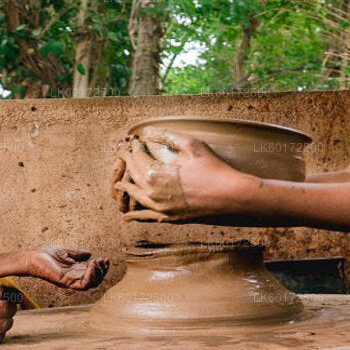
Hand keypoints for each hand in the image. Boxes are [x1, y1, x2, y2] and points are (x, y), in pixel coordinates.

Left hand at [27, 245, 109, 289]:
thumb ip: (77, 254)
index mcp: (75, 271)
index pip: (93, 274)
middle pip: (95, 280)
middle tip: (102, 260)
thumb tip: (89, 253)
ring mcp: (70, 281)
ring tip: (96, 263)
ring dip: (98, 274)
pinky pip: (82, 285)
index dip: (102, 267)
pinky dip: (90, 276)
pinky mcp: (66, 282)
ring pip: (91, 284)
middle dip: (102, 271)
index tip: (105, 259)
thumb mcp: (66, 252)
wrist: (33, 257)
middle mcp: (74, 278)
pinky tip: (91, 265)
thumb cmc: (45, 255)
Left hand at [111, 131, 246, 221]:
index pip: (137, 158)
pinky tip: (127, 216)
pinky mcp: (169, 218)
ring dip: (127, 188)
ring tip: (119, 184)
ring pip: (136, 197)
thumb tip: (149, 131)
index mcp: (155, 175)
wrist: (230, 195)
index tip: (134, 140)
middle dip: (128, 163)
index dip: (134, 147)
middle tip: (124, 154)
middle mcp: (153, 194)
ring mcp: (160, 208)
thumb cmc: (212, 168)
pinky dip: (135, 215)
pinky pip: (146, 217)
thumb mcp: (191, 145)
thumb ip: (168, 136)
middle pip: (133, 176)